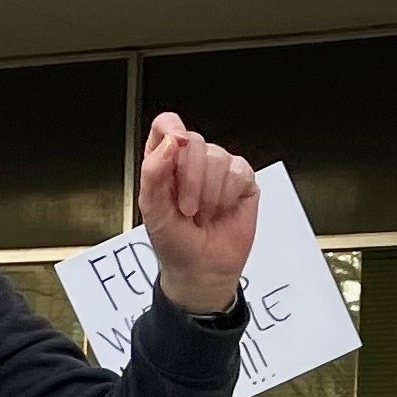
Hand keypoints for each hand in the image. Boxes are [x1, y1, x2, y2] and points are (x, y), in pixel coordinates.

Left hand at [140, 112, 258, 313]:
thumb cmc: (175, 243)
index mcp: (164, 161)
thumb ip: (153, 173)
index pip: (166, 125)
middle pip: (194, 141)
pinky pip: (240, 172)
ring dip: (209, 194)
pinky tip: (222, 210)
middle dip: (190, 180)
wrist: (203, 271)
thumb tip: (168, 143)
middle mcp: (192, 160)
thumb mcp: (153, 211)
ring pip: (218, 158)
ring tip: (203, 213)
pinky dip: (228, 196)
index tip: (174, 149)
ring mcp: (219, 169)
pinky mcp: (243, 181)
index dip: (172, 130)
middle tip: (187, 208)